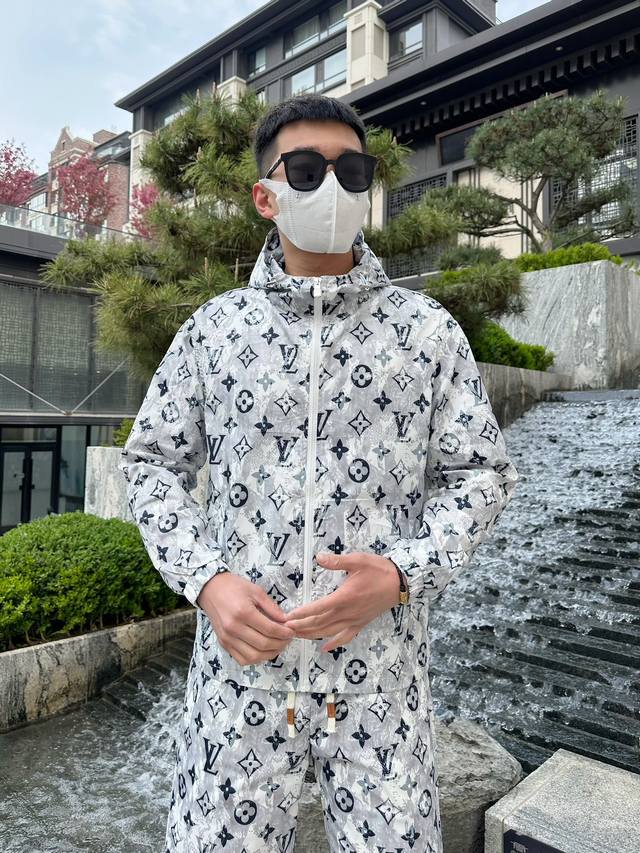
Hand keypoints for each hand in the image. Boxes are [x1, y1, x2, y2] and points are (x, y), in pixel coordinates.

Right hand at [196, 573, 294, 665]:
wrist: (211, 589)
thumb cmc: (233, 587)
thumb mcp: (256, 591)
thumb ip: (271, 607)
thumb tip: (285, 621)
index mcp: (243, 613)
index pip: (270, 629)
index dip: (284, 633)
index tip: (291, 631)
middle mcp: (234, 628)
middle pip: (263, 644)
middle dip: (280, 644)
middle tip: (288, 639)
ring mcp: (227, 638)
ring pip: (253, 656)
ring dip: (269, 654)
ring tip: (278, 646)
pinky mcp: (223, 643)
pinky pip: (241, 659)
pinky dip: (255, 659)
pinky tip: (263, 651)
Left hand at [284, 551, 399, 652]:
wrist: (400, 584)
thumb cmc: (379, 570)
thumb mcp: (358, 560)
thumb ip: (337, 561)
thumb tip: (319, 557)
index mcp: (344, 597)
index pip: (318, 608)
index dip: (302, 613)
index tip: (288, 617)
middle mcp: (347, 612)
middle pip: (320, 623)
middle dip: (301, 627)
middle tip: (285, 629)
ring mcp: (354, 620)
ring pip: (329, 632)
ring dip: (311, 635)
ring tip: (297, 636)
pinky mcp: (360, 624)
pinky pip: (345, 637)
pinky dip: (333, 644)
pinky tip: (324, 648)